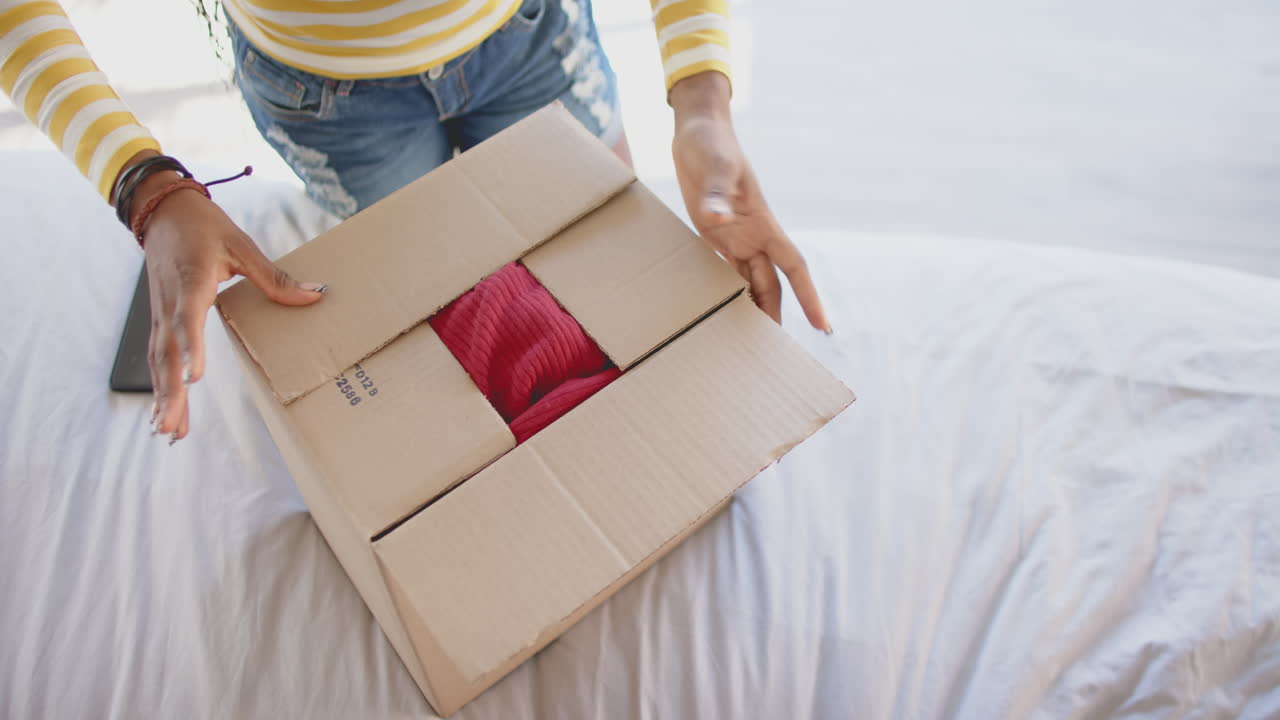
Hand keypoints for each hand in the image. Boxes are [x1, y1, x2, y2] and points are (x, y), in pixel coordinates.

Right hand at [120, 152, 327, 442]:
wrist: (162, 211)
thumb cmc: (203, 227)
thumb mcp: (241, 245)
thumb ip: (274, 276)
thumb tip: (315, 293)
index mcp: (192, 282)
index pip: (188, 319)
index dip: (191, 348)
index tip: (196, 376)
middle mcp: (172, 303)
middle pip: (167, 353)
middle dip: (171, 391)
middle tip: (171, 426)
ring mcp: (161, 313)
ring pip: (158, 361)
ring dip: (162, 397)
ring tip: (166, 431)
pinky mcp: (160, 319)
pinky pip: (157, 357)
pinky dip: (159, 385)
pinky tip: (164, 412)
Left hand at [669, 72, 829, 331]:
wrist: (697, 131)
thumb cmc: (710, 144)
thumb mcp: (713, 166)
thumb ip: (715, 192)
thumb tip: (716, 215)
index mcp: (763, 223)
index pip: (794, 268)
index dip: (809, 297)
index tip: (824, 326)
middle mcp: (753, 236)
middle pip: (771, 286)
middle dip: (775, 316)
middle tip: (774, 356)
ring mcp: (734, 237)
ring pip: (749, 284)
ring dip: (751, 310)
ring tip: (748, 345)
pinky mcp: (714, 236)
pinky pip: (724, 272)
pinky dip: (725, 293)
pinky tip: (720, 314)